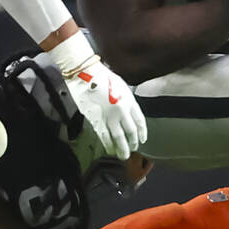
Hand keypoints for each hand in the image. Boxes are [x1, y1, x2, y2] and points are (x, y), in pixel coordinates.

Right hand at [49, 31, 146, 159]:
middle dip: (132, 143)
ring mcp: (109, 116)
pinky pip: (104, 135)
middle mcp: (122, 110)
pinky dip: (107, 144)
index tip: (141, 140)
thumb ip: (125, 100)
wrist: (86, 74)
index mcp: (130, 101)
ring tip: (122, 155)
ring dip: (121, 147)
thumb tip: (126, 112)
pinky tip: (109, 148)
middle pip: (130, 132)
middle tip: (132, 150)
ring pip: (118, 137)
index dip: (142, 133)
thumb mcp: (121, 86)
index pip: (140, 121)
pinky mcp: (96, 119)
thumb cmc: (102, 76)